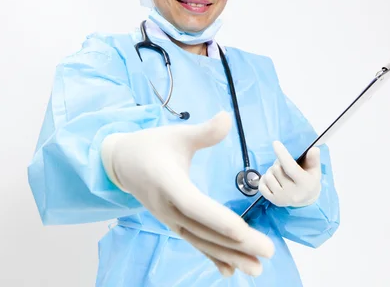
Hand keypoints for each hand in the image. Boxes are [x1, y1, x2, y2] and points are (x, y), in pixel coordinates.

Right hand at [101, 111, 274, 277]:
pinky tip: (231, 271)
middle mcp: (168, 207)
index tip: (243, 231)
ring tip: (256, 269)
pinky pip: (195, 242)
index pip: (195, 205)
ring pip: (202, 241)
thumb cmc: (152, 145)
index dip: (218, 219)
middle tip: (267, 252)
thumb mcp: (177, 134)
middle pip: (204, 230)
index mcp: (168, 182)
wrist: (122, 163)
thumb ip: (204, 132)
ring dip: (229, 256)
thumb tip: (227, 118)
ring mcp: (169, 219)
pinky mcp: (173, 224)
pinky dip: (212, 257)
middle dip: (237, 243)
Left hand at [258, 141, 321, 207]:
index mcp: (305, 184)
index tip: (275, 143)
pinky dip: (264, 179)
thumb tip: (313, 149)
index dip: (282, 154)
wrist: (306, 199)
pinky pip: (262, 187)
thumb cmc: (310, 180)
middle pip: (277, 169)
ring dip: (271, 170)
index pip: (291, 167)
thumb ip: (313, 159)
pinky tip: (272, 178)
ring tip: (279, 172)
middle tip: (284, 164)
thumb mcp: (315, 169)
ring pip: (268, 176)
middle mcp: (293, 193)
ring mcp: (282, 198)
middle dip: (278, 162)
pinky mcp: (274, 202)